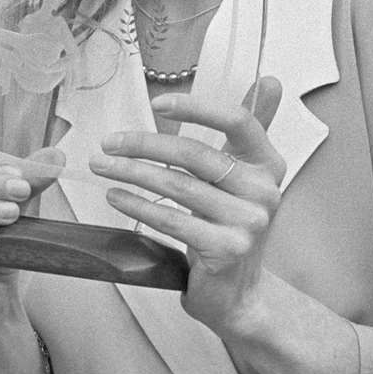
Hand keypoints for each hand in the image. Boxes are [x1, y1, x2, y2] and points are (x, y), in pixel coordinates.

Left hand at [89, 76, 283, 333]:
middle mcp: (265, 190)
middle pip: (196, 154)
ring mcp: (249, 223)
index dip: (198, 108)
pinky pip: (172, 221)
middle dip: (145, 145)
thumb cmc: (231, 225)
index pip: (239, 121)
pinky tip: (116, 197)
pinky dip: (138, 206)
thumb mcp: (245, 175)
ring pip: (179, 187)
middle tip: (109, 143)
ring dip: (132, 174)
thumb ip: (250, 130)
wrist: (240, 293)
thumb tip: (270, 80)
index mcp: (268, 163)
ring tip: (102, 167)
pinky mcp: (226, 250)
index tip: (158, 103)